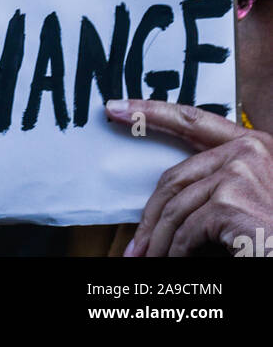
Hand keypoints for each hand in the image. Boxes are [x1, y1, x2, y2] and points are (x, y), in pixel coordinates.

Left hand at [106, 98, 272, 256]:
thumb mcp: (254, 198)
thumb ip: (220, 183)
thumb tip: (169, 199)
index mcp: (254, 145)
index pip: (192, 120)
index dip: (149, 112)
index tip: (117, 108)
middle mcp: (247, 151)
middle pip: (176, 176)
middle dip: (151, 214)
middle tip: (135, 244)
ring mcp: (239, 173)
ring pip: (177, 208)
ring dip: (160, 242)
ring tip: (150, 261)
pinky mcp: (230, 201)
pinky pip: (187, 231)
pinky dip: (178, 253)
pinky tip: (176, 263)